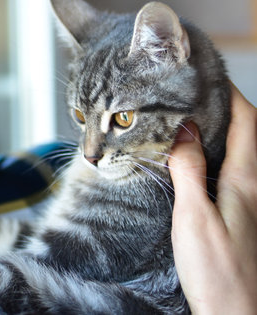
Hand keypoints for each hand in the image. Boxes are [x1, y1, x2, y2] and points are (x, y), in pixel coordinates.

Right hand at [169, 85, 256, 313]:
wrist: (235, 312)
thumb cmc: (217, 270)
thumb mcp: (194, 216)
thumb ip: (190, 171)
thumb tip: (182, 131)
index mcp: (246, 180)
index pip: (247, 122)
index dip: (231, 95)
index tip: (208, 78)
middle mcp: (253, 186)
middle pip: (248, 133)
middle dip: (226, 108)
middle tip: (194, 97)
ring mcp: (249, 201)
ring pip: (240, 152)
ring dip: (220, 131)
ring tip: (190, 122)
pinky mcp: (239, 214)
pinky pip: (231, 172)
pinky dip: (215, 156)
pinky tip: (194, 162)